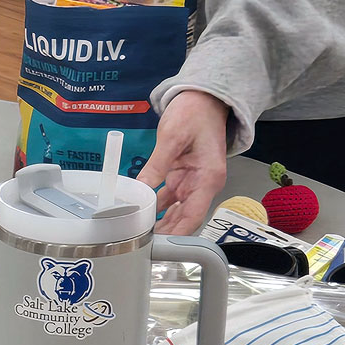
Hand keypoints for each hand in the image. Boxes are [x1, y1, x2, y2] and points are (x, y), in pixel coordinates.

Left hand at [143, 90, 229, 233]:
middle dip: (165, 234)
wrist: (203, 98)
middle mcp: (202, 184)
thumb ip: (156, 166)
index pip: (194, 216)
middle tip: (139, 245)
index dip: (177, 234)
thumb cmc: (194, 113)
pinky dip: (155, 208)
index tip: (158, 245)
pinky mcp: (181, 178)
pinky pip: (167, 199)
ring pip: (175, 212)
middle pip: (184, 219)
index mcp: (208, 178)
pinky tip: (138, 216)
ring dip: (158, 224)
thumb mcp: (172, 138)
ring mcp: (192, 182)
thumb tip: (139, 189)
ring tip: (136, 236)